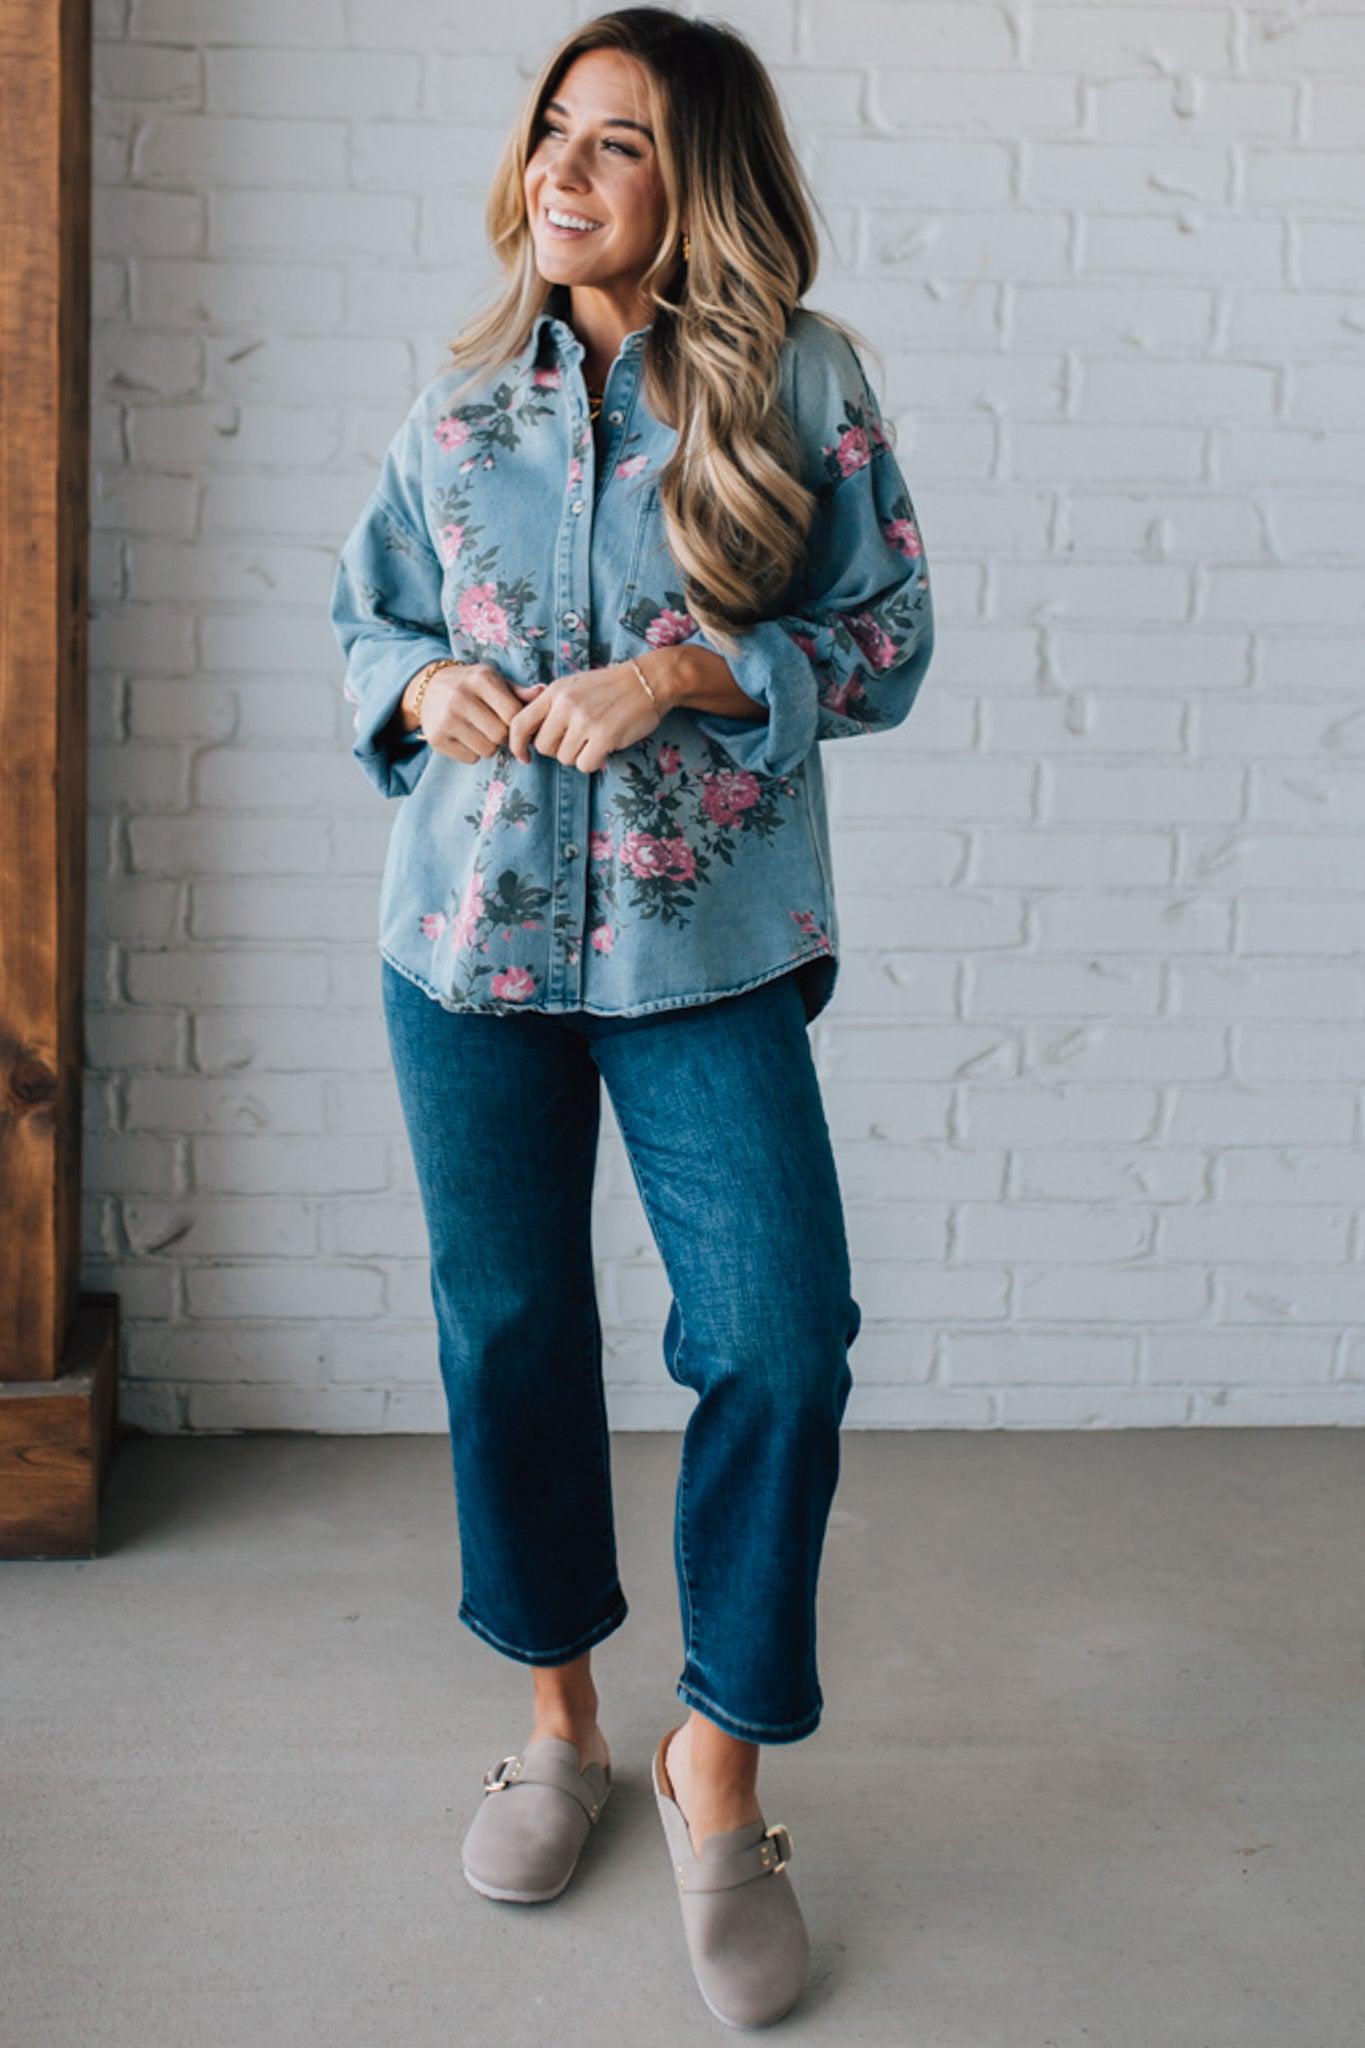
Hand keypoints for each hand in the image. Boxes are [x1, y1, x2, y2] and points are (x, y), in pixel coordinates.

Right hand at [408, 661, 545, 763]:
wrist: (428, 687)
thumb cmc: (470, 685)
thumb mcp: (493, 681)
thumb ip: (518, 691)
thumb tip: (543, 691)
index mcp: (481, 679)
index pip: (513, 714)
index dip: (518, 724)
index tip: (514, 724)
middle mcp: (461, 697)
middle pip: (501, 735)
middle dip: (504, 737)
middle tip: (496, 728)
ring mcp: (446, 718)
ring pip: (487, 750)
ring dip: (490, 746)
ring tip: (482, 732)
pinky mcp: (437, 738)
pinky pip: (470, 758)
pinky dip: (473, 753)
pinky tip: (467, 738)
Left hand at [505, 657, 671, 774]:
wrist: (647, 681)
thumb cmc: (609, 687)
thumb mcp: (573, 685)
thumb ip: (550, 704)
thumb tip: (526, 732)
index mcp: (554, 692)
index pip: (519, 723)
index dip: (517, 745)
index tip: (524, 756)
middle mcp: (566, 705)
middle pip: (543, 747)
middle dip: (557, 750)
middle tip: (576, 741)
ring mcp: (585, 720)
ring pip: (564, 758)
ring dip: (578, 756)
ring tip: (594, 740)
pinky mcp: (605, 736)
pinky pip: (584, 765)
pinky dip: (593, 762)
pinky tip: (604, 748)